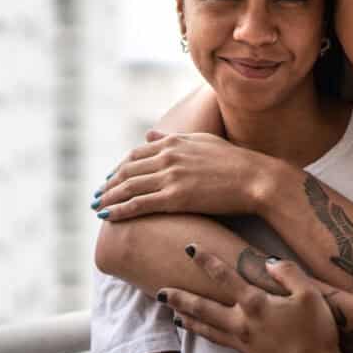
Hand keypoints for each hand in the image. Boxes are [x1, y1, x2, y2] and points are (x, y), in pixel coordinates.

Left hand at [94, 131, 284, 219]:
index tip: (110, 179)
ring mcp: (171, 177)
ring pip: (129, 187)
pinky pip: (140, 204)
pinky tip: (110, 216)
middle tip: (97, 195)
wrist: (255, 178)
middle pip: (127, 170)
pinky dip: (121, 209)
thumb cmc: (234, 161)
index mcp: (174, 142)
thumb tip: (148, 136)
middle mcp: (168, 157)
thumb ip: (173, 139)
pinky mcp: (176, 198)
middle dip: (109, 184)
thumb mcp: (201, 141)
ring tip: (98, 207)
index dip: (119, 168)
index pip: (136, 155)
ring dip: (109, 197)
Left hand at [159, 245, 346, 352]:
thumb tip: (267, 261)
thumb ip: (288, 272)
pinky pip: (217, 341)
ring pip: (206, 327)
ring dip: (186, 318)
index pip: (224, 276)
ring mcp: (242, 341)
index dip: (205, 260)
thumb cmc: (316, 333)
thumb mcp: (310, 295)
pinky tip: (199, 331)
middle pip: (202, 308)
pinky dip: (203, 333)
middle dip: (180, 298)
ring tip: (171, 312)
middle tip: (160, 291)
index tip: (189, 248)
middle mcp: (242, 322)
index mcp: (255, 304)